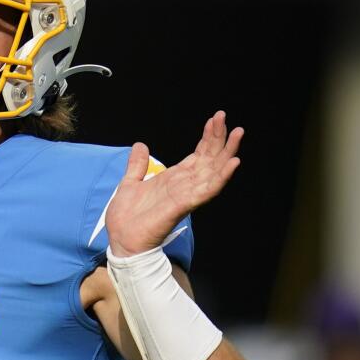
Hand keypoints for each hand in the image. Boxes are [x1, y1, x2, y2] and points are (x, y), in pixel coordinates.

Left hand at [105, 111, 242, 256]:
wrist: (121, 241)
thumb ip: (137, 165)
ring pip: (213, 171)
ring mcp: (186, 194)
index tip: (216, 119)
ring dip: (226, 152)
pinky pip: (206, 190)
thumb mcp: (130, 183)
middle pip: (209, 158)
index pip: (197, 154)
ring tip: (238, 134)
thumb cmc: (127, 218)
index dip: (208, 137)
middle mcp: (184, 185)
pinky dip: (220, 177)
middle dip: (219, 138)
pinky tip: (232, 164)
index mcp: (174, 179)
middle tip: (226, 117)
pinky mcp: (183, 205)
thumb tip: (140, 145)